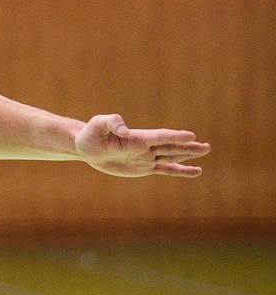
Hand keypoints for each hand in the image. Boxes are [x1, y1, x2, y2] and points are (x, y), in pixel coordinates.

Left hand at [75, 113, 209, 177]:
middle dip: (188, 147)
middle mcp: (146, 146)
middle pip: (171, 146)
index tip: (191, 136)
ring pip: (172, 156)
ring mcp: (146, 157)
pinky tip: (194, 172)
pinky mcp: (144, 168)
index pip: (160, 136)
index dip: (174, 136)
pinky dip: (180, 171)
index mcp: (137, 137)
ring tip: (205, 150)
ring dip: (188, 155)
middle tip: (206, 146)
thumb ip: (111, 123)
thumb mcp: (97, 125)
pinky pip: (166, 169)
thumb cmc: (91, 134)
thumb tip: (125, 131)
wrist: (87, 148)